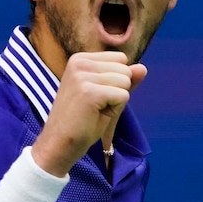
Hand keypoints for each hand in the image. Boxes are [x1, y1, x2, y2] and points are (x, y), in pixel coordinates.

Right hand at [31, 51, 146, 176]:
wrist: (59, 143)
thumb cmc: (82, 120)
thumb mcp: (105, 94)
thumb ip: (123, 79)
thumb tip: (143, 67)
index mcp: (80, 59)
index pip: (120, 59)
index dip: (115, 81)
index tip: (95, 95)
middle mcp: (79, 62)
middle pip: (125, 69)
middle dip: (118, 90)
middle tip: (95, 106)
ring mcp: (82, 75)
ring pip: (125, 82)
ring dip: (116, 101)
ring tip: (94, 110)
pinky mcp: (89, 91)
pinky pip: (123, 96)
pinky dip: (115, 110)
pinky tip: (94, 115)